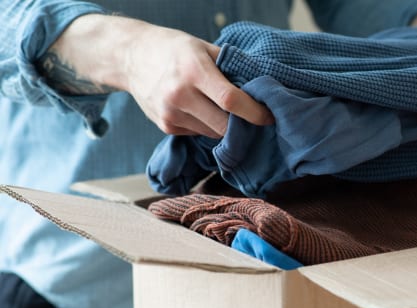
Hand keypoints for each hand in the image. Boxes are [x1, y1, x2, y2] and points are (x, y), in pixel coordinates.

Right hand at [40, 14, 272, 137]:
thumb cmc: (174, 49)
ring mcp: (171, 114)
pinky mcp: (166, 127)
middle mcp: (180, 95)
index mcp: (194, 72)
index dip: (255, 112)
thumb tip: (262, 88)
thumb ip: (232, 67)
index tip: (269, 116)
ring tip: (225, 111)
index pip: (231, 100)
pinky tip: (201, 110)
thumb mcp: (203, 48)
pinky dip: (207, 126)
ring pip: (213, 133)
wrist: (130, 57)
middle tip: (253, 118)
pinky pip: (199, 133)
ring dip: (225, 126)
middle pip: (224, 125)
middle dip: (243, 125)